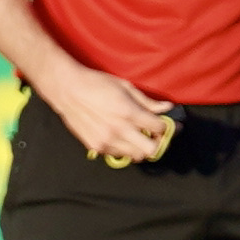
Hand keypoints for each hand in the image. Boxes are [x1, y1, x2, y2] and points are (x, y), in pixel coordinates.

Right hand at [49, 68, 173, 164]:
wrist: (67, 90)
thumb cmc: (96, 84)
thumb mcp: (125, 87)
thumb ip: (147, 101)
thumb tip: (166, 108)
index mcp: (129, 112)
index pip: (160, 128)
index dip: (170, 128)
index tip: (171, 126)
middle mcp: (119, 130)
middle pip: (151, 150)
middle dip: (158, 143)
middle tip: (156, 135)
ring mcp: (107, 141)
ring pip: (135, 156)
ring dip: (141, 147)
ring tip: (138, 137)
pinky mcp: (96, 146)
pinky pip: (118, 154)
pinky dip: (124, 149)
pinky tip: (121, 137)